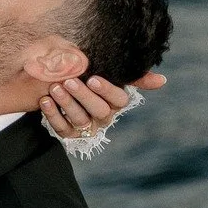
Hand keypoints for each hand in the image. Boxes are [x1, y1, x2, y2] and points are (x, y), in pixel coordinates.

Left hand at [38, 71, 165, 142]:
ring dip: (66, 103)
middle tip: (69, 81)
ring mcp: (86, 127)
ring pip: (79, 119)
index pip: (119, 99)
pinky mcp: (69, 134)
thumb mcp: (110, 73)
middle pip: (99, 110)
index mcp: (116, 102)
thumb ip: (134, 76)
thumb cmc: (90, 76)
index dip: (107, 90)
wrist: (61, 85)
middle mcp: (104, 117)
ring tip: (54, 88)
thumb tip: (162, 80)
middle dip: (83, 96)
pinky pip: (61, 128)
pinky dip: (52, 114)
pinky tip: (44, 101)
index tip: (94, 78)